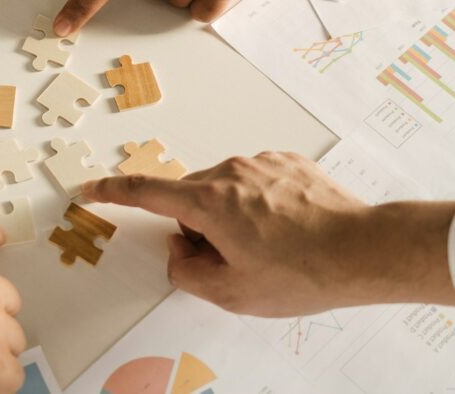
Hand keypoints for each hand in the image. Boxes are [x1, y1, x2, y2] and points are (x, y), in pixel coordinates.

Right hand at [83, 152, 454, 316]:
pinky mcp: (287, 162)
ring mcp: (261, 163)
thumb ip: (188, 272)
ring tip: (269, 247)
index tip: (91, 188)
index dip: (112, 191)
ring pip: (223, 189)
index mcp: (208, 202)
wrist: (364, 250)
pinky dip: (257, 204)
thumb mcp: (232, 292)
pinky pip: (254, 181)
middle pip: (190, 198)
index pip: (145, 192)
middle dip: (197, 228)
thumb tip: (179, 253)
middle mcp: (230, 172)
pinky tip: (285, 229)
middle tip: (230, 261)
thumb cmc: (301, 273)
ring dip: (229, 216)